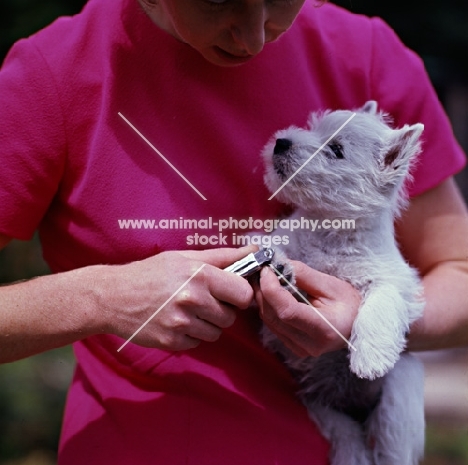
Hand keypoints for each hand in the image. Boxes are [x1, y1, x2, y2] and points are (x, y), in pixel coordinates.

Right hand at [97, 246, 255, 350]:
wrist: (113, 296)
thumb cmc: (151, 273)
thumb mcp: (184, 257)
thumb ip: (222, 257)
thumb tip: (254, 252)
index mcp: (200, 275)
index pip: (243, 294)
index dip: (240, 294)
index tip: (231, 293)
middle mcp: (193, 299)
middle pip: (231, 317)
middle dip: (222, 310)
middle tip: (204, 300)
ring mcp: (181, 323)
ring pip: (216, 332)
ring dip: (207, 324)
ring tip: (188, 310)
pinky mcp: (172, 342)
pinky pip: (197, 342)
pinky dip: (191, 335)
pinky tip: (176, 322)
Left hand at [254, 260, 360, 356]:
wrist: (357, 324)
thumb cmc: (349, 304)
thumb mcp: (332, 285)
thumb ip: (304, 275)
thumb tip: (279, 265)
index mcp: (324, 329)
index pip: (287, 311)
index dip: (272, 289)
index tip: (267, 271)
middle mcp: (310, 344)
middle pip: (274, 316)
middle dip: (263, 290)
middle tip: (262, 269)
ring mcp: (300, 349)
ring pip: (269, 321)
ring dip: (263, 297)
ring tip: (266, 278)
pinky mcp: (293, 347)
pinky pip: (272, 325)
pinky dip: (268, 307)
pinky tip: (273, 293)